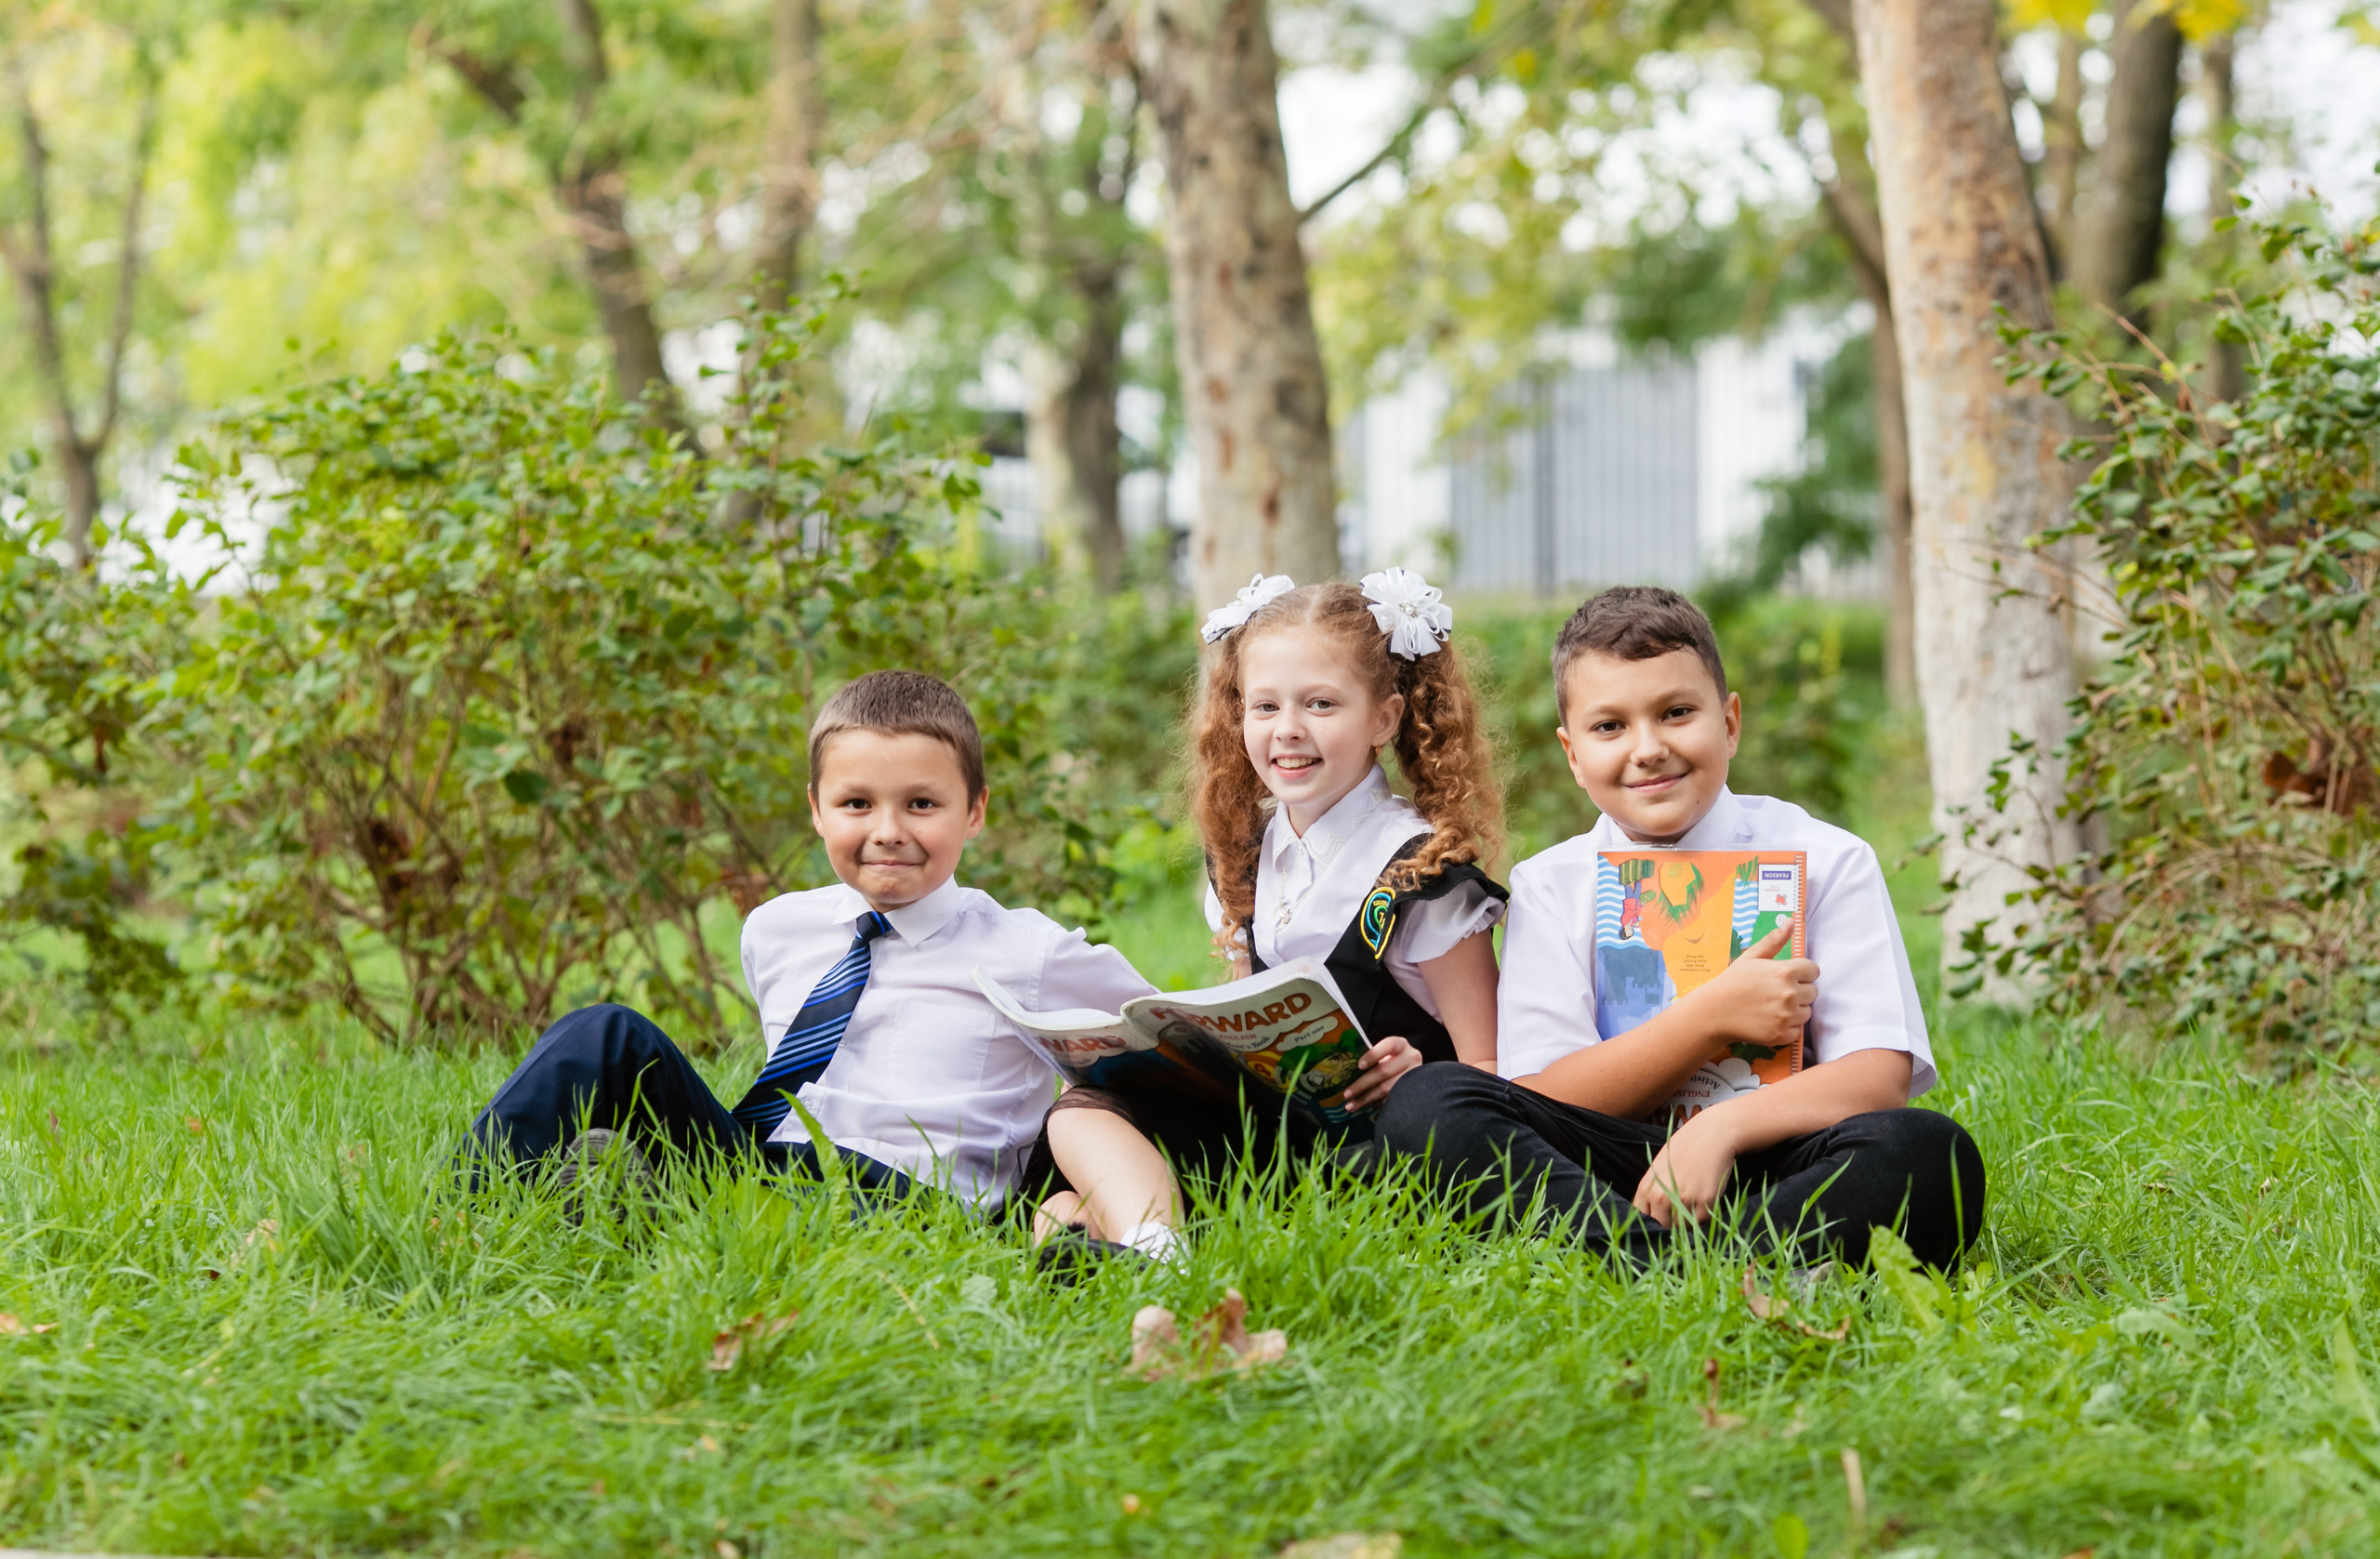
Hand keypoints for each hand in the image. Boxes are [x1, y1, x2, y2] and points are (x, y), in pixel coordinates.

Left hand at [1342, 1035, 1422, 1109]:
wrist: (1408, 1072)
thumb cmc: (1389, 1061)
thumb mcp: (1384, 1055)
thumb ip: (1371, 1058)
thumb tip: (1347, 1072)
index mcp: (1401, 1045)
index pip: (1389, 1045)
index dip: (1373, 1055)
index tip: (1359, 1065)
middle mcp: (1411, 1058)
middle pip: (1384, 1071)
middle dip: (1362, 1084)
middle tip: (1347, 1093)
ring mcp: (1413, 1076)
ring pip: (1386, 1088)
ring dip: (1366, 1098)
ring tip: (1351, 1105)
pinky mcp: (1412, 1092)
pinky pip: (1390, 1100)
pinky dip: (1375, 1103)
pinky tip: (1364, 1106)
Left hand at [1632, 1113, 1739, 1227]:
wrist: (1712, 1134)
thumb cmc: (1685, 1149)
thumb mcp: (1658, 1168)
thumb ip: (1652, 1192)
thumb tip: (1650, 1216)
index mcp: (1647, 1188)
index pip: (1641, 1218)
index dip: (1652, 1221)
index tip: (1661, 1218)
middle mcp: (1661, 1197)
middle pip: (1662, 1226)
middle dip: (1670, 1222)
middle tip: (1681, 1208)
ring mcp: (1683, 1200)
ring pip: (1682, 1227)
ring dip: (1688, 1220)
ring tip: (1693, 1198)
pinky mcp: (1705, 1202)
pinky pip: (1701, 1221)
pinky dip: (1703, 1215)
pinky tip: (1705, 1196)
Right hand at [1693, 917, 1817, 1049]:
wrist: (1714, 1012)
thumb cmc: (1733, 982)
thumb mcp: (1751, 957)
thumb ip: (1774, 940)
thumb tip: (1790, 922)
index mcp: (1785, 971)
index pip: (1813, 971)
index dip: (1802, 973)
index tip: (1788, 977)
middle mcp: (1790, 993)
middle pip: (1813, 992)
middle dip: (1799, 991)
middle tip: (1777, 993)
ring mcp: (1786, 1016)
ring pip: (1806, 1012)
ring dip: (1795, 1010)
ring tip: (1773, 1007)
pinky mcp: (1782, 1034)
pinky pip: (1797, 1030)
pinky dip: (1788, 1027)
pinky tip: (1771, 1020)